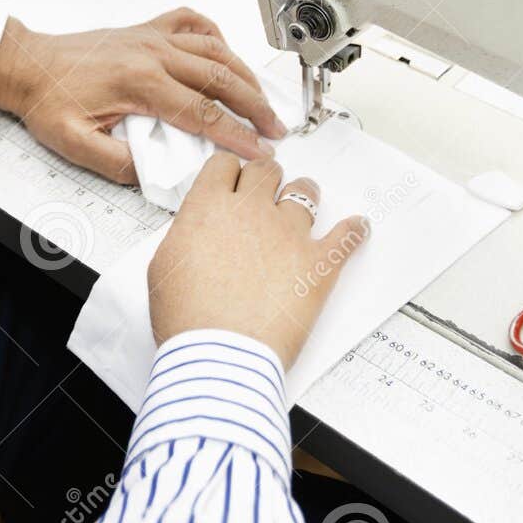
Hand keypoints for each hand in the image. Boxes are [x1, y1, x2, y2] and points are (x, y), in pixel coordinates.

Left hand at [0, 9, 285, 182]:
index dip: (236, 136)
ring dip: (245, 74)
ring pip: (215, 49)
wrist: (27, 64)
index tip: (258, 152)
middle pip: (220, 78)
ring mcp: (151, 37)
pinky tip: (225, 52)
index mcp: (139, 82)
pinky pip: (192, 22)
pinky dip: (215, 35)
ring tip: (264, 99)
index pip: (202, 113)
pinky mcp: (146, 30)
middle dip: (255, 106)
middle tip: (276, 129)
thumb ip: (116, 163)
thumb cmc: (47, 99)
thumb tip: (153, 176)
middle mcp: (152, 53)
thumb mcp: (74, 143)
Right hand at [148, 154, 370, 367]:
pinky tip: (358, 227)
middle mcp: (251, 212)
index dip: (229, 174)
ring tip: (305, 203)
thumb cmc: (187, 320)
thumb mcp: (164, 267)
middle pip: (266, 171)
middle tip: (265, 191)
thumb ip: (185, 236)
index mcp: (209, 209)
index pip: (225, 166)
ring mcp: (289, 235)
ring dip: (304, 195)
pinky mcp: (318, 264)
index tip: (233, 182)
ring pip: (305, 192)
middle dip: (265, 178)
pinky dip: (353, 231)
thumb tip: (197, 230)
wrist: (219, 356)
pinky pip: (345, 237)